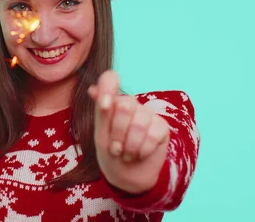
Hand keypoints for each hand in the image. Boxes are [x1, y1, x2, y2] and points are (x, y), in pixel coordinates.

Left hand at [88, 70, 170, 193]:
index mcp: (111, 102)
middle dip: (117, 132)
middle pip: (124, 105)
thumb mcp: (101, 134)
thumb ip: (101, 111)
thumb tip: (93, 89)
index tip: (104, 105)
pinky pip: (152, 136)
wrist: (127, 175)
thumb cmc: (111, 152)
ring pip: (138, 124)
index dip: (108, 88)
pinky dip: (142, 151)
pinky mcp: (162, 126)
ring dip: (129, 146)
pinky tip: (139, 154)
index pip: (110, 79)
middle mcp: (130, 104)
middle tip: (115, 146)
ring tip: (126, 153)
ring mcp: (147, 114)